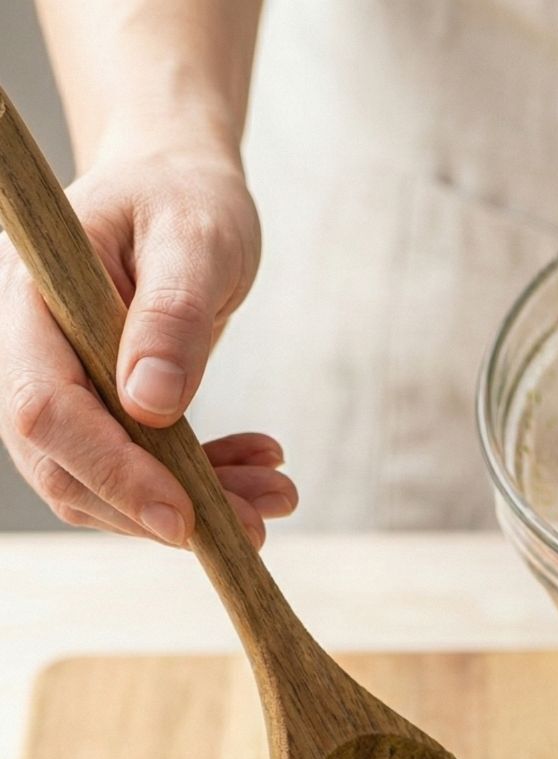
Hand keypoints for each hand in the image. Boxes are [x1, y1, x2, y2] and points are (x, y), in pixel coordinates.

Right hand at [0, 150, 296, 545]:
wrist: (178, 186)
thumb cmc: (183, 194)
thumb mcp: (195, 237)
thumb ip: (174, 315)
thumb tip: (151, 405)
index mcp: (33, 302)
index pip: (46, 408)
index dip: (110, 471)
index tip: (183, 517)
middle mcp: (31, 355)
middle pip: (66, 468)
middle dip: (160, 509)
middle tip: (258, 524)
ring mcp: (63, 390)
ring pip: (105, 487)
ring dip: (193, 507)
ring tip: (277, 495)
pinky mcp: (102, 413)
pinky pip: (138, 473)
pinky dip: (201, 486)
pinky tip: (258, 471)